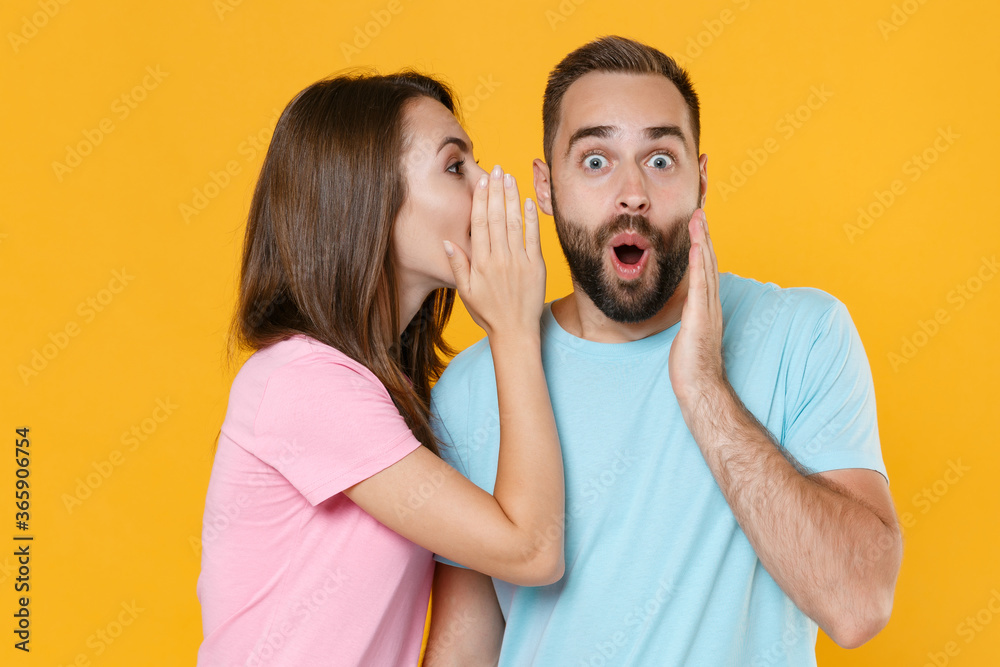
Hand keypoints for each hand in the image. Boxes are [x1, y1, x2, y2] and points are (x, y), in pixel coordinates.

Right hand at [444, 165, 545, 338]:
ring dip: (512, 198)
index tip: (482, 182)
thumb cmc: (488, 313)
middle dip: (496, 191)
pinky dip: (530, 218)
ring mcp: (519, 261)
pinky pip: (533, 238)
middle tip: (496, 169)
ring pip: (515, 223)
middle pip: (497, 218)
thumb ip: (457, 264)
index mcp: (481, 263)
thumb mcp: (465, 291)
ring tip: (510, 178)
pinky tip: (527, 201)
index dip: (481, 200)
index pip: (480, 224)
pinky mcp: (536, 266)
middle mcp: (500, 259)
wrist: (515, 332)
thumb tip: (447, 241)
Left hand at [668, 209, 726, 413]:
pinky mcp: (700, 316)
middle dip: (704, 236)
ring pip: (706, 268)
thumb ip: (687, 318)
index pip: (706, 271)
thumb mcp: (687, 334)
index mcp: (707, 307)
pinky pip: (700, 284)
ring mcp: (708, 309)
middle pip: (709, 263)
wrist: (700, 386)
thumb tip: (683, 311)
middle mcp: (712, 304)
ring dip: (703, 241)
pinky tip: (696, 246)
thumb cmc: (691, 365)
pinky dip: (699, 263)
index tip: (697, 228)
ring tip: (699, 219)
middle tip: (699, 212)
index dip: (702, 247)